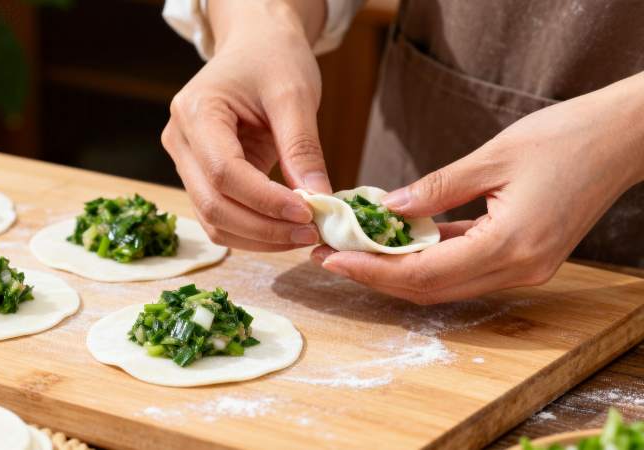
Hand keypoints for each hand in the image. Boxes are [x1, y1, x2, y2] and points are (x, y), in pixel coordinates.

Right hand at [161, 0, 330, 251]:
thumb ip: (302, 148)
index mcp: (196, 112)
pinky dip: (253, 231)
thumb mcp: (294, 95)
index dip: (266, 201)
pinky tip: (286, 228)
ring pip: (214, 221)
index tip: (308, 213)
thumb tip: (319, 199)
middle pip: (213, 206)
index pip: (224, 173)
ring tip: (302, 234)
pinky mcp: (201, 177)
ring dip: (258, 237)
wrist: (255, 44)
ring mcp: (186, 162)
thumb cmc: (272, 58)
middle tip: (311, 233)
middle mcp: (181, 141)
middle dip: (264, 228)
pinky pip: (221, 217)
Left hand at [312, 73, 643, 302]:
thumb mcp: (493, 157)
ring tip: (353, 250)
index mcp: (510, 246)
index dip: (372, 270)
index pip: (424, 274)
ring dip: (398, 272)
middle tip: (330, 256)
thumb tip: (388, 210)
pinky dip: (429, 260)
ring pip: (446, 284)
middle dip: (376, 276)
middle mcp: (518, 269)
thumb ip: (436, 188)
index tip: (331, 258)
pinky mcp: (526, 258)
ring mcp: (525, 269)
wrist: (622, 139)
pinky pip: (466, 269)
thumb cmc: (566, 138)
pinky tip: (398, 243)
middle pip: (431, 289)